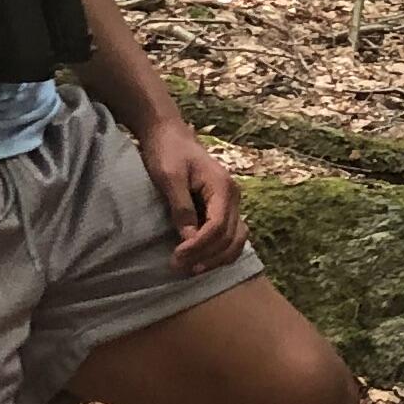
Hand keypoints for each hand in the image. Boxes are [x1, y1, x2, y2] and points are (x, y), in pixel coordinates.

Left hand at [141, 116, 246, 271]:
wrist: (169, 135)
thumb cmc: (167, 152)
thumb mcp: (169, 177)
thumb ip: (181, 207)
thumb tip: (188, 237)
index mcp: (222, 186)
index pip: (218, 226)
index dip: (199, 246)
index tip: (176, 257)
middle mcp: (233, 196)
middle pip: (230, 236)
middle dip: (206, 255)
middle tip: (179, 266)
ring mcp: (232, 202)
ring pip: (237, 239)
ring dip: (217, 258)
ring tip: (193, 269)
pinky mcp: (224, 207)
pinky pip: (232, 235)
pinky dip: (222, 251)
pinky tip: (205, 260)